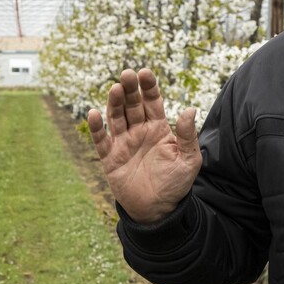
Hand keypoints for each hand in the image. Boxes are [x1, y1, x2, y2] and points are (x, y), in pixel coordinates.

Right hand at [87, 68, 200, 223]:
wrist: (157, 211)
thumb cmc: (175, 185)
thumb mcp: (189, 160)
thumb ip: (188, 135)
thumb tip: (190, 109)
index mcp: (159, 129)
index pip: (152, 102)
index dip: (149, 87)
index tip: (145, 73)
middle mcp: (139, 132)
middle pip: (132, 105)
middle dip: (130, 89)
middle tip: (127, 75)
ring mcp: (123, 143)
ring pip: (116, 117)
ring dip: (114, 103)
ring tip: (115, 88)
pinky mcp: (110, 158)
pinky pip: (101, 140)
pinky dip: (97, 127)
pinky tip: (94, 114)